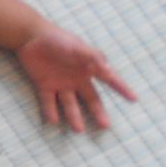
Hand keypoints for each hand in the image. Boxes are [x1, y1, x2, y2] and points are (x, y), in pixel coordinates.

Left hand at [16, 23, 135, 131]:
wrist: (31, 36)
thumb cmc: (58, 39)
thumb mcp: (78, 47)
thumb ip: (92, 58)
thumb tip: (109, 72)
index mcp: (89, 67)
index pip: (109, 79)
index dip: (121, 88)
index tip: (134, 99)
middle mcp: (77, 78)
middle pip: (91, 99)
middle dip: (98, 112)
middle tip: (105, 126)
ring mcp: (61, 83)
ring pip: (70, 104)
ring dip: (74, 116)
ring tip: (78, 130)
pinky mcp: (44, 85)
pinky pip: (48, 101)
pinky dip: (50, 111)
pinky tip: (53, 121)